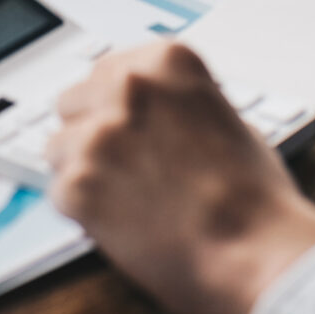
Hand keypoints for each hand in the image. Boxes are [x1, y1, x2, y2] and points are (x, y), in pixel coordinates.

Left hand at [47, 42, 314, 313]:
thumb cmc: (255, 196)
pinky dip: (83, 213)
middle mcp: (127, 86)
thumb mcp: (229, 120)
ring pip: (57, 147)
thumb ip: (181, 106)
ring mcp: (98, 133)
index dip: (114, 106)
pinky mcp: (78, 183)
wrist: (257, 251)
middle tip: (121, 168)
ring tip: (126, 201)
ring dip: (83, 171)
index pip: (107, 70)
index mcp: (166, 62)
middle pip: (73, 101)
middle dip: (91, 133)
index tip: (122, 127)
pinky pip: (59, 193)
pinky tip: (121, 224)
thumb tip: (159, 115)